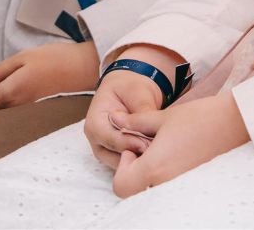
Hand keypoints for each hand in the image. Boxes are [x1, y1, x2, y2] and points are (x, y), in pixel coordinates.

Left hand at [0, 41, 101, 117]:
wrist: (84, 70)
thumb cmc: (54, 59)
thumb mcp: (21, 57)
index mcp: (9, 94)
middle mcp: (15, 110)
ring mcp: (25, 115)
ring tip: (6, 85)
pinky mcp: (33, 115)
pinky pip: (11, 118)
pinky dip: (6, 108)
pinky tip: (17, 91)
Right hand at [83, 45, 179, 171]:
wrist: (130, 90)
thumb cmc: (130, 88)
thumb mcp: (137, 92)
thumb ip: (142, 111)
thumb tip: (149, 132)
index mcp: (95, 123)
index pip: (110, 140)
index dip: (130, 143)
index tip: (147, 144)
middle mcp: (97, 141)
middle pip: (114, 157)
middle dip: (136, 155)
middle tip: (157, 151)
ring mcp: (106, 152)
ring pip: (122, 165)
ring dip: (139, 161)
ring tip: (158, 154)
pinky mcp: (117, 157)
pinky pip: (128, 165)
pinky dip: (141, 162)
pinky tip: (156, 156)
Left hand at [111, 93, 249, 198]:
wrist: (236, 121)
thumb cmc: (200, 117)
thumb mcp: (162, 118)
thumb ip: (134, 123)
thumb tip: (114, 119)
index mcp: (155, 167)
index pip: (121, 186)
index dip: (123, 166)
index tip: (135, 147)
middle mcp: (166, 183)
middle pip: (135, 191)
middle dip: (135, 171)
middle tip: (149, 147)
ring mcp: (182, 186)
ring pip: (152, 189)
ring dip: (151, 172)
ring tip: (165, 148)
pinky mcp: (194, 185)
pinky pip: (170, 186)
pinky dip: (167, 173)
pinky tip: (178, 153)